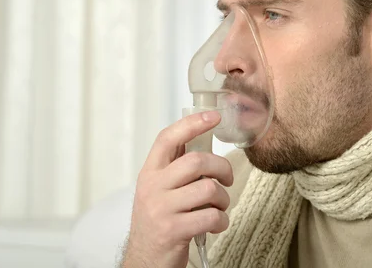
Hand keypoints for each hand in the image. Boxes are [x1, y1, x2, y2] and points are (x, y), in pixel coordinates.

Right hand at [121, 111, 232, 267]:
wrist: (145, 259)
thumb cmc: (160, 220)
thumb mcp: (161, 189)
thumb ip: (178, 166)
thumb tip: (205, 138)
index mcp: (150, 172)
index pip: (168, 138)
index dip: (192, 124)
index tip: (214, 116)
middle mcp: (152, 187)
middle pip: (196, 161)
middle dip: (221, 168)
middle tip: (226, 179)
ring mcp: (161, 209)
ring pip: (208, 188)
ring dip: (223, 199)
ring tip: (218, 206)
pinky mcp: (173, 231)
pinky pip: (211, 216)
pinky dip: (222, 220)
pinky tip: (216, 224)